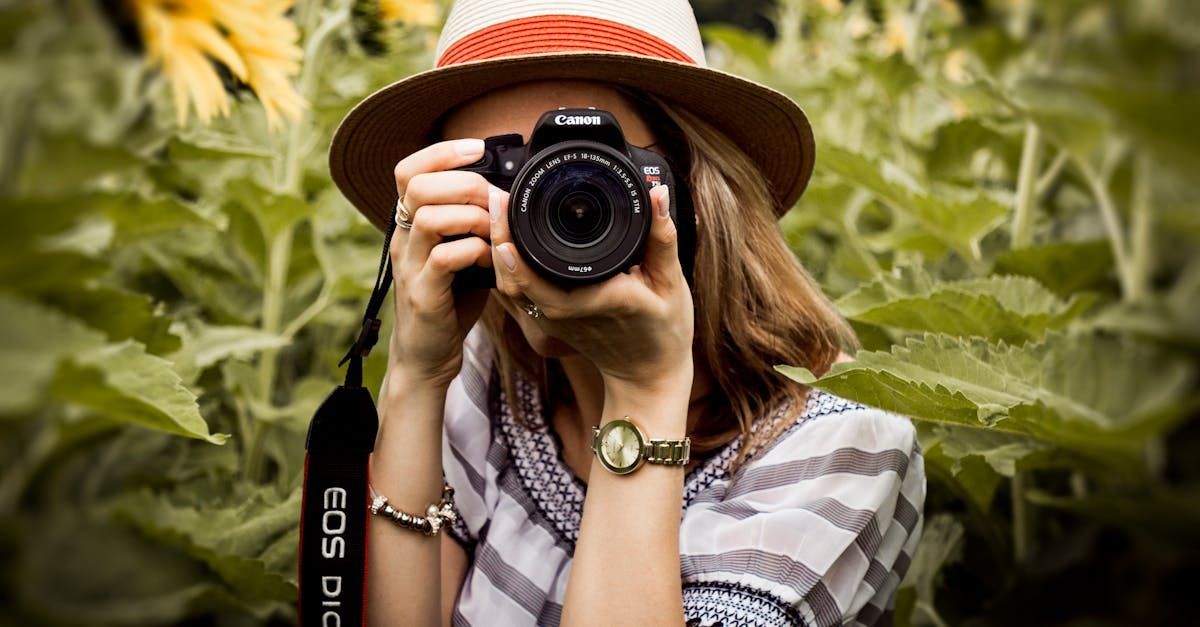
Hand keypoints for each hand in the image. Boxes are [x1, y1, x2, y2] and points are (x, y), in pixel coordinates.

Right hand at [388, 137, 496, 388]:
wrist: (426, 356)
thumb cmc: (449, 300)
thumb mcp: (461, 253)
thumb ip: (474, 224)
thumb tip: (508, 195)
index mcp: (410, 224)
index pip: (408, 170)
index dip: (441, 152)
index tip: (477, 147)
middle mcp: (402, 240)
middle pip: (417, 186)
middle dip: (464, 183)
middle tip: (493, 199)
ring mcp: (409, 266)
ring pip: (429, 217)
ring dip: (471, 217)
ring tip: (493, 231)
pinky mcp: (422, 294)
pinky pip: (444, 258)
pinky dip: (474, 251)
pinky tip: (489, 260)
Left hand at [489, 184, 694, 394]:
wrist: (648, 375)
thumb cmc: (664, 331)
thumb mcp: (671, 282)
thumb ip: (662, 236)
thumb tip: (656, 193)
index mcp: (596, 301)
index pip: (542, 279)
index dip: (515, 250)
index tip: (506, 209)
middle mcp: (567, 314)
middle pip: (514, 279)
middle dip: (498, 237)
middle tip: (496, 197)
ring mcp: (553, 321)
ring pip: (510, 287)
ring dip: (497, 249)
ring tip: (498, 210)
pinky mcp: (548, 323)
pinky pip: (518, 293)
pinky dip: (507, 266)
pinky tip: (506, 238)